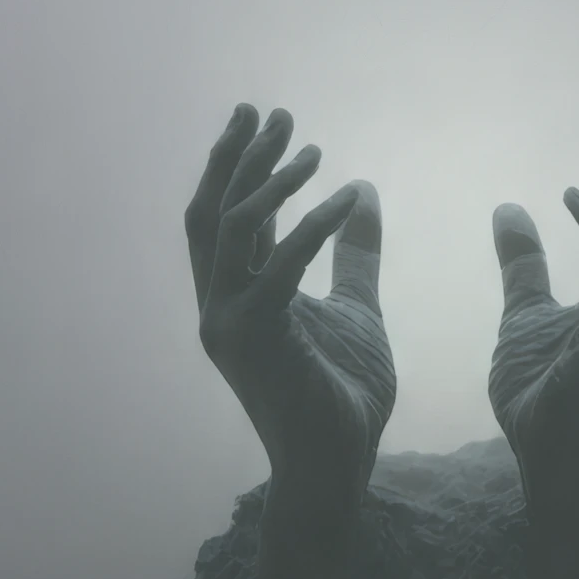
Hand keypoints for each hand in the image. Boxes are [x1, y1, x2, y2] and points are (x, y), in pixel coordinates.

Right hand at [186, 106, 395, 566]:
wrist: (337, 466)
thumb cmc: (343, 395)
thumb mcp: (357, 307)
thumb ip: (355, 255)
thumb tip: (364, 194)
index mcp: (236, 296)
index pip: (225, 217)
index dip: (239, 164)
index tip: (265, 119)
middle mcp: (219, 305)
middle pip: (214, 213)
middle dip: (240, 157)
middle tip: (272, 111)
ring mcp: (229, 323)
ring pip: (236, 231)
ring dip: (272, 182)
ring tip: (311, 145)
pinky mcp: (256, 341)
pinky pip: (279, 269)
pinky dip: (312, 226)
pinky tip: (346, 198)